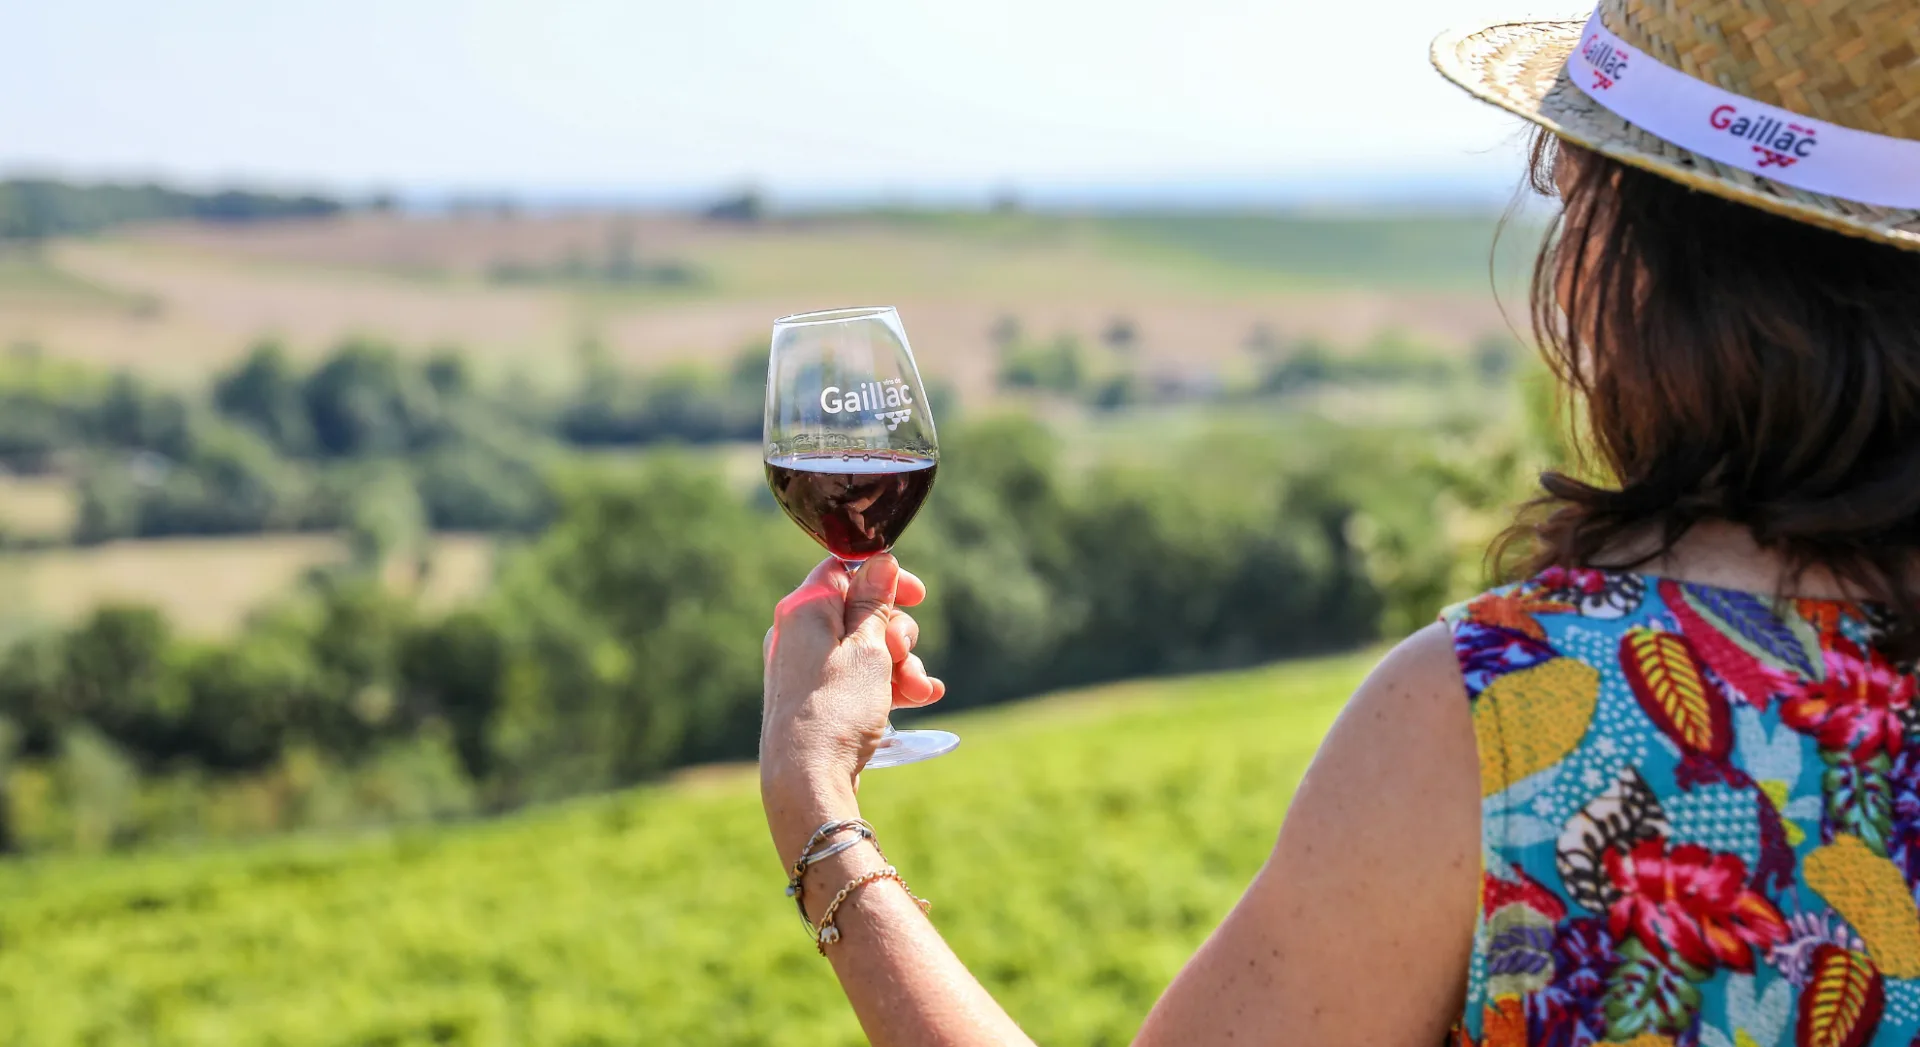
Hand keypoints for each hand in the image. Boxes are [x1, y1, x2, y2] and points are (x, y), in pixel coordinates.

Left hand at [761, 554, 944, 800]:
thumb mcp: (867, 649)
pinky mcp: (816, 698)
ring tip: (919, 692)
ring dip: (900, 665)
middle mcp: (798, 633)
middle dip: (898, 634)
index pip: (846, 569)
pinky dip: (886, 684)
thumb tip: (880, 561)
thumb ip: (875, 602)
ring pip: (866, 648)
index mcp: (804, 609)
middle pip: (862, 611)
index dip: (886, 579)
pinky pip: (857, 678)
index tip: (918, 596)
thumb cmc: (836, 711)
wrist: (808, 781)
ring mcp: (806, 668)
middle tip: (904, 657)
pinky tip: (919, 699)